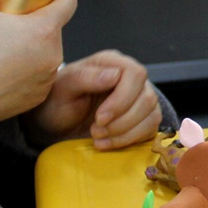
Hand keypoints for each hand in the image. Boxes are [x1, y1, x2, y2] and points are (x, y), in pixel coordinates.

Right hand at [0, 0, 74, 125]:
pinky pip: (39, 75)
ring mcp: (47, 79)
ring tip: (0, 53)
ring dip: (30, 49)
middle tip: (6, 29)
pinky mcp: (38, 97)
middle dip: (34, 25)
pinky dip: (26, 71)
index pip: (68, 2)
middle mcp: (52, 55)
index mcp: (43, 30)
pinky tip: (1, 72)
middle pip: (53, 29)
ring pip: (46, 53)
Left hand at [29, 49, 160, 148]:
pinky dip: (130, 140)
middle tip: (95, 130)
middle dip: (122, 121)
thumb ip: (85, 77)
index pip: (135, 74)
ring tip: (98, 137)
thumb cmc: (57, 101)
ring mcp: (139, 98)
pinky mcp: (142, 118)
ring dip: (125, 132)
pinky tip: (108, 143)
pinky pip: (151, 129)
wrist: (56, 122)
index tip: (100, 118)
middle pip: (147, 97)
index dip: (122, 99)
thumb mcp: (62, 88)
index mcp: (112, 63)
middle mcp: (130, 78)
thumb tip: (114, 75)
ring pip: (152, 115)